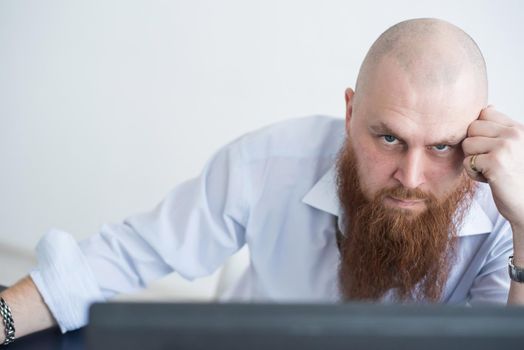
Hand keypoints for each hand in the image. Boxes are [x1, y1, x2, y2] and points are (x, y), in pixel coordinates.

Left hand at [462, 106, 523, 229]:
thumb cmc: (518, 178)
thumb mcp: (514, 148)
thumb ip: (501, 130)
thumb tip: (488, 107)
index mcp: (519, 129)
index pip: (485, 113)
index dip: (479, 131)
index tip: (489, 148)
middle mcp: (514, 134)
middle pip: (472, 127)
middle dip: (474, 146)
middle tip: (489, 162)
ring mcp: (506, 147)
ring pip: (467, 144)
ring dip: (472, 160)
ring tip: (490, 170)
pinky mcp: (495, 162)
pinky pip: (467, 161)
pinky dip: (473, 173)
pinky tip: (489, 179)